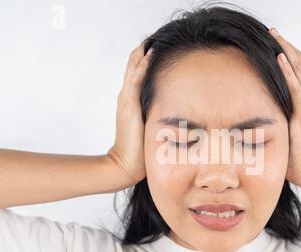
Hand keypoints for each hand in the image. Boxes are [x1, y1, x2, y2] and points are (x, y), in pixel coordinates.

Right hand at [107, 43, 152, 183]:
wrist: (125, 164)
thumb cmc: (139, 150)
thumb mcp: (148, 128)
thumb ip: (155, 117)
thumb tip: (174, 112)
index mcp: (130, 101)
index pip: (137, 74)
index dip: (146, 61)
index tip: (159, 49)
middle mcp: (126, 97)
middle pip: (133, 67)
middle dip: (144, 52)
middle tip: (157, 38)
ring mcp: (126, 99)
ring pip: (133, 68)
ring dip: (143, 53)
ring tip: (153, 39)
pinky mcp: (128, 104)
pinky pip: (136, 79)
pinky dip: (142, 65)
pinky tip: (151, 53)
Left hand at [269, 28, 300, 187]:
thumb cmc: (290, 149)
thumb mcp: (281, 125)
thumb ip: (274, 111)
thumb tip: (253, 104)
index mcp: (300, 99)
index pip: (294, 68)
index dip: (284, 51)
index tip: (270, 38)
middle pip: (298, 62)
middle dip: (284, 44)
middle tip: (271, 30)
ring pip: (298, 70)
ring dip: (286, 50)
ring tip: (275, 35)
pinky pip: (295, 87)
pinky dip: (288, 71)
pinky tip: (280, 57)